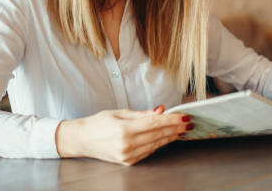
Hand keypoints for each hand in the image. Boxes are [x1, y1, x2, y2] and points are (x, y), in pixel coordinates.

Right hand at [55, 105, 190, 165]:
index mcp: (124, 130)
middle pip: (159, 135)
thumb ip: (142, 114)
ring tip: (181, 129)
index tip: (184, 116)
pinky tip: (167, 137)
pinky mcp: (129, 162)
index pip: (155, 123)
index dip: (172, 120)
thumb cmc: (99, 123)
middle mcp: (127, 145)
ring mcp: (128, 155)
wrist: (82, 139)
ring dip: (171, 136)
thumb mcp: (120, 113)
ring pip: (157, 144)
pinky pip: (149, 151)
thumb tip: (161, 110)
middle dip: (176, 128)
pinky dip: (159, 143)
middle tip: (188, 122)